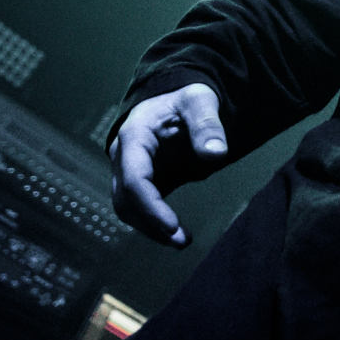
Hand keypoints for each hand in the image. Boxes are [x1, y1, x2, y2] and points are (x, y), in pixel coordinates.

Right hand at [110, 83, 228, 246]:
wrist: (174, 100)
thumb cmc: (185, 98)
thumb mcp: (199, 100)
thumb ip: (207, 124)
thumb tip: (216, 154)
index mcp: (134, 137)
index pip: (135, 179)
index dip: (151, 205)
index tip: (172, 225)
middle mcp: (123, 157)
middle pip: (125, 199)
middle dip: (150, 223)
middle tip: (180, 240)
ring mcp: (128, 170)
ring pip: (128, 208)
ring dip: (150, 228)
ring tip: (181, 241)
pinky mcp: (140, 181)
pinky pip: (139, 207)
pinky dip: (153, 223)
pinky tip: (176, 233)